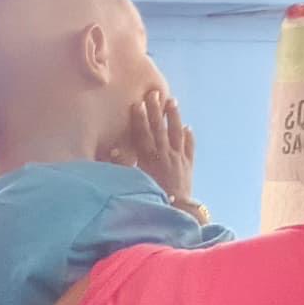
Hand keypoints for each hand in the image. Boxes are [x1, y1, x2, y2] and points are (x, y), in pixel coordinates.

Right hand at [119, 90, 196, 206]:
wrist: (176, 211)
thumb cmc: (151, 198)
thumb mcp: (134, 182)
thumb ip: (123, 166)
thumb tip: (114, 149)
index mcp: (149, 159)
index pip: (143, 134)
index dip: (140, 119)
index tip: (138, 104)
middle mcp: (164, 155)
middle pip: (160, 129)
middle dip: (156, 110)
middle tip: (155, 93)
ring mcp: (178, 159)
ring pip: (176, 133)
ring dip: (174, 117)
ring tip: (173, 102)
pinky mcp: (188, 166)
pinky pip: (189, 148)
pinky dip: (189, 137)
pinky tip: (187, 128)